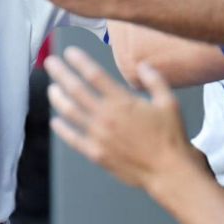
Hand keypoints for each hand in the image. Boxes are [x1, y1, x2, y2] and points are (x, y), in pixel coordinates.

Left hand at [44, 47, 192, 190]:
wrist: (169, 171)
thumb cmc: (171, 137)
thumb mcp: (169, 102)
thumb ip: (154, 80)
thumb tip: (142, 66)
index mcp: (123, 102)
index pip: (94, 75)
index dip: (80, 62)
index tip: (70, 53)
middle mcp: (106, 116)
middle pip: (76, 90)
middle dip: (61, 73)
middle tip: (51, 63)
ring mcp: (98, 136)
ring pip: (70, 112)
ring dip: (58, 98)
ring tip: (51, 89)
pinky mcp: (96, 153)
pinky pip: (73, 139)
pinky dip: (62, 129)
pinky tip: (56, 122)